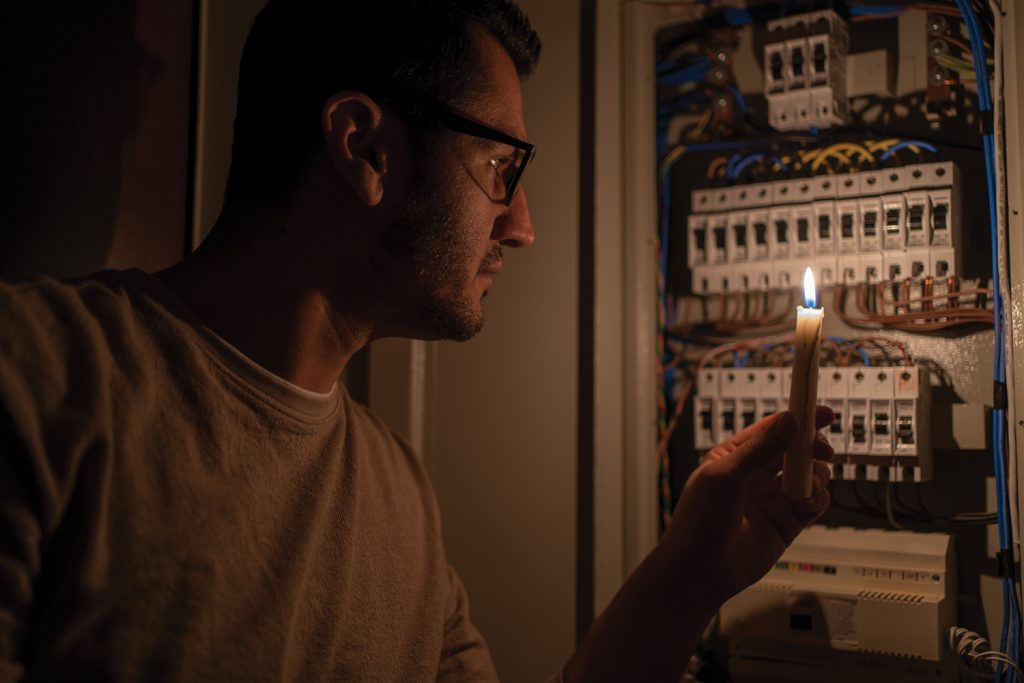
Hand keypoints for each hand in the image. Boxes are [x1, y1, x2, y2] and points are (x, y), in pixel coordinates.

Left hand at [661, 407, 833, 607]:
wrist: (699, 572)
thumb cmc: (698, 522)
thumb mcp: (724, 476)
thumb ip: (759, 449)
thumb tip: (789, 422)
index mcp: (734, 456)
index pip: (771, 429)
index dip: (798, 419)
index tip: (821, 412)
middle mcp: (755, 475)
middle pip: (794, 450)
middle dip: (812, 447)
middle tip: (821, 450)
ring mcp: (772, 498)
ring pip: (808, 475)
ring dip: (816, 474)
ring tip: (808, 484)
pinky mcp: (787, 522)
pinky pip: (813, 503)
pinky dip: (818, 499)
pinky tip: (809, 502)